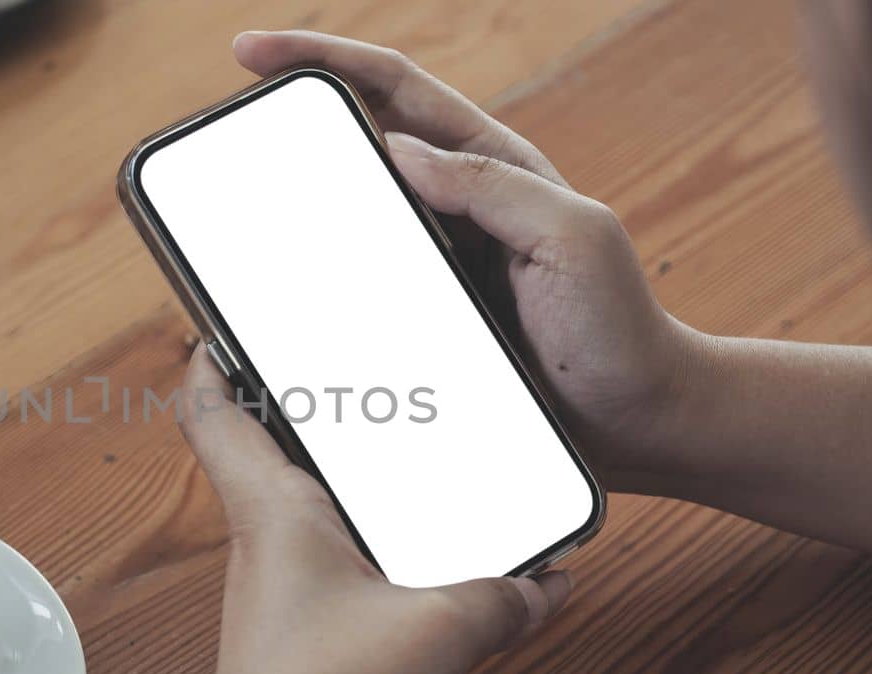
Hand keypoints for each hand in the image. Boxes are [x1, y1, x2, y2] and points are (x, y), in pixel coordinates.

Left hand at [175, 345, 571, 673]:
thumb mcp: (437, 633)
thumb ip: (500, 596)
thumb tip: (542, 584)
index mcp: (272, 513)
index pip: (213, 408)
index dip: (216, 354)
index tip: (234, 316)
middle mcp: (270, 546)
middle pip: (272, 451)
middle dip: (312, 410)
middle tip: (362, 375)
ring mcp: (287, 597)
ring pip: (314, 513)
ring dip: (355, 486)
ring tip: (418, 459)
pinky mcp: (312, 643)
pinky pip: (348, 574)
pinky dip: (389, 558)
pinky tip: (445, 575)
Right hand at [234, 31, 702, 482]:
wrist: (637, 421)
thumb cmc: (619, 329)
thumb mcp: (572, 239)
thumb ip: (494, 188)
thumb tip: (401, 148)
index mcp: (493, 167)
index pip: (395, 87)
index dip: (324, 57)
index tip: (254, 55)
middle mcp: (456, 204)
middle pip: (359, 137)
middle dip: (294, 115)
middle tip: (234, 121)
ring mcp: (436, 260)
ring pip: (350, 211)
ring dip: (297, 198)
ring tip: (239, 202)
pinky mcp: (424, 316)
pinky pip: (355, 281)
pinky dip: (315, 272)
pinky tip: (281, 288)